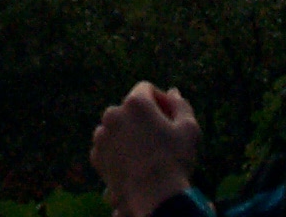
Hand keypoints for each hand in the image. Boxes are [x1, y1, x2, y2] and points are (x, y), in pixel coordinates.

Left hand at [90, 81, 200, 216]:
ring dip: (129, 132)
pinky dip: (118, 149)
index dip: (160, 100)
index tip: (170, 117)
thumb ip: (180, 105)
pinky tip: (134, 163)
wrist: (153, 197)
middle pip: (130, 108)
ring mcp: (102, 135)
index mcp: (135, 103)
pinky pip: (108, 145)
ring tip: (146, 152)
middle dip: (143, 117)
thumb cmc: (175, 160)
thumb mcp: (189, 128)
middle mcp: (114, 114)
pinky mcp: (96, 156)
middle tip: (160, 137)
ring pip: (117, 126)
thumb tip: (172, 92)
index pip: (146, 89)